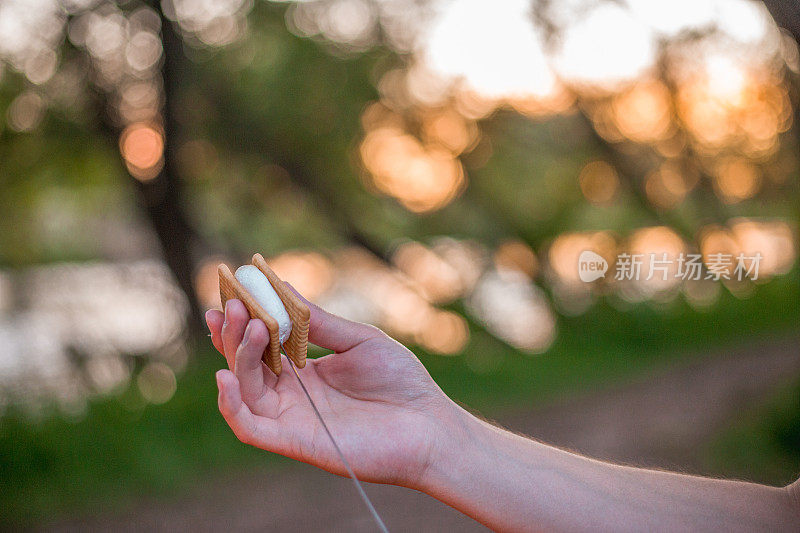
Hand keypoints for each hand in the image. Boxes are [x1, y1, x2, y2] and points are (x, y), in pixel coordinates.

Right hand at [205, 292, 458, 487]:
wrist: (429, 425)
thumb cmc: (401, 381)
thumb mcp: (358, 340)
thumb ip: (317, 321)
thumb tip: (283, 286)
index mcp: (305, 371)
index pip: (262, 344)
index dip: (244, 320)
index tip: (233, 290)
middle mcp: (292, 395)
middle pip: (246, 364)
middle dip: (234, 333)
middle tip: (231, 304)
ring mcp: (292, 419)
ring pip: (244, 390)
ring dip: (237, 358)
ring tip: (250, 327)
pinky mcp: (296, 441)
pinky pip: (251, 428)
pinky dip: (232, 405)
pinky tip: (226, 376)